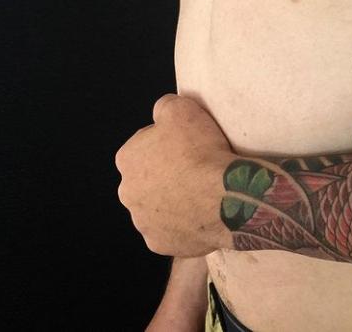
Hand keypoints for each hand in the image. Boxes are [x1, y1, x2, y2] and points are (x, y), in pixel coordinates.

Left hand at [115, 93, 235, 256]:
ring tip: (201, 191)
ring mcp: (143, 223)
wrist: (223, 195)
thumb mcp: (182, 108)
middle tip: (195, 167)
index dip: (168, 141)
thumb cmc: (200, 150)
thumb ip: (165, 106)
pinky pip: (172, 230)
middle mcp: (127, 193)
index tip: (188, 143)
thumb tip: (162, 110)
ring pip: (158, 206)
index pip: (145, 144)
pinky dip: (184, 222)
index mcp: (127, 159)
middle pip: (149, 178)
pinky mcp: (161, 244)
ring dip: (174, 199)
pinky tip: (202, 212)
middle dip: (167, 173)